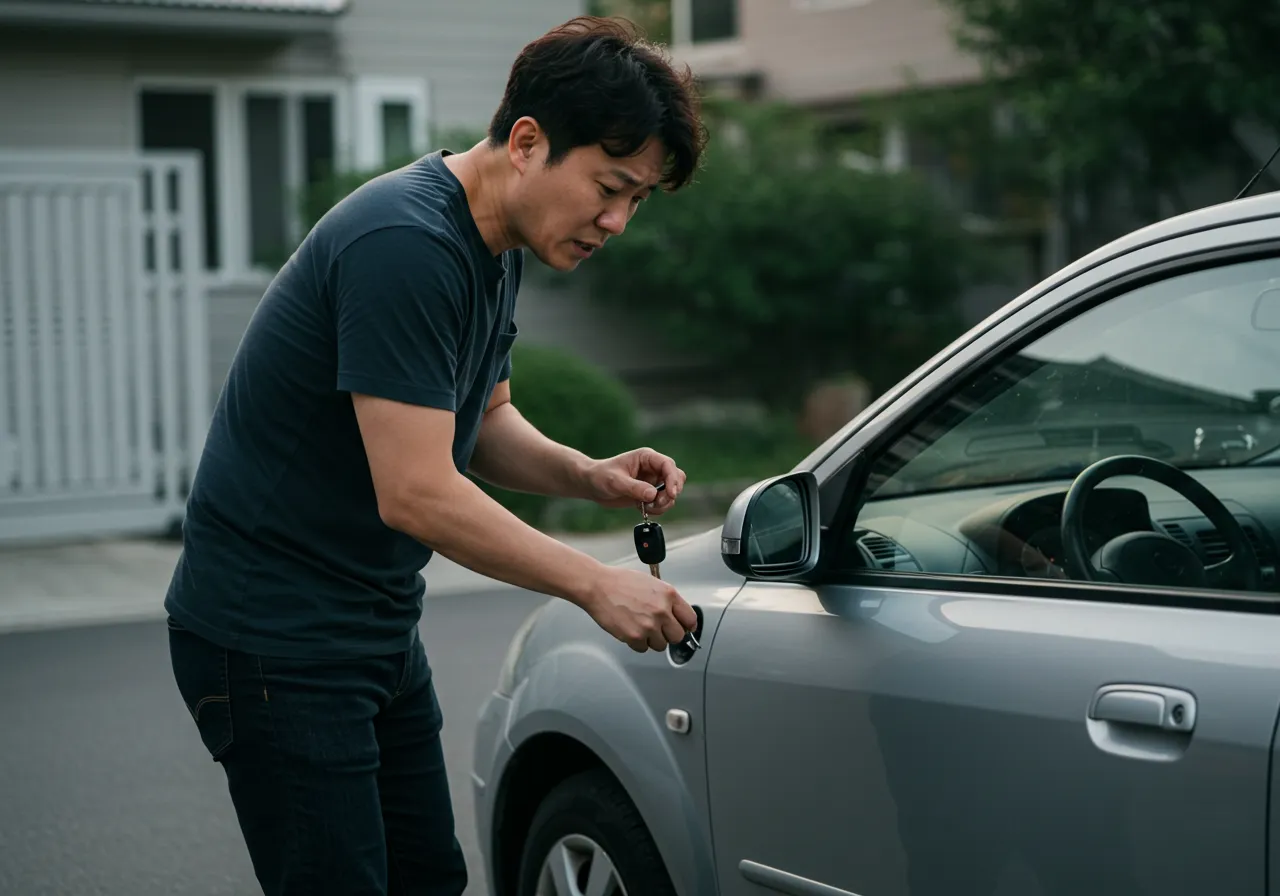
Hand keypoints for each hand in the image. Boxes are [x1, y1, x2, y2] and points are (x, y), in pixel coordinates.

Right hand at [583, 566, 698, 652]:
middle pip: (678, 636)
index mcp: (669, 595)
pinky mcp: (635, 637)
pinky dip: (637, 643)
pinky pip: (643, 648)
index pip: (690, 619)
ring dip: (652, 640)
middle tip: (658, 629)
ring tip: (640, 626)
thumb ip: (666, 599)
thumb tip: (676, 614)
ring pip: (661, 645)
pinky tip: (631, 629)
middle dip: (668, 634)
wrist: (598, 586)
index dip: (686, 626)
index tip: (684, 628)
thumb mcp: (651, 583)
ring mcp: (649, 625)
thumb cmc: (620, 582)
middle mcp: (662, 611)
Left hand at [584, 447, 685, 514]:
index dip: (673, 479)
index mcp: (646, 458)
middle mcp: (652, 468)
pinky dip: (658, 508)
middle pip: (676, 478)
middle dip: (671, 492)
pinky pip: (663, 502)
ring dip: (664, 503)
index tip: (671, 493)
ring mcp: (652, 481)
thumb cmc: (600, 476)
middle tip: (657, 502)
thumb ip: (634, 487)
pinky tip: (644, 509)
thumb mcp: (615, 482)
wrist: (591, 485)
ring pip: (671, 492)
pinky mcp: (649, 494)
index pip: (668, 465)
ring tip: (647, 507)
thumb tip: (653, 495)